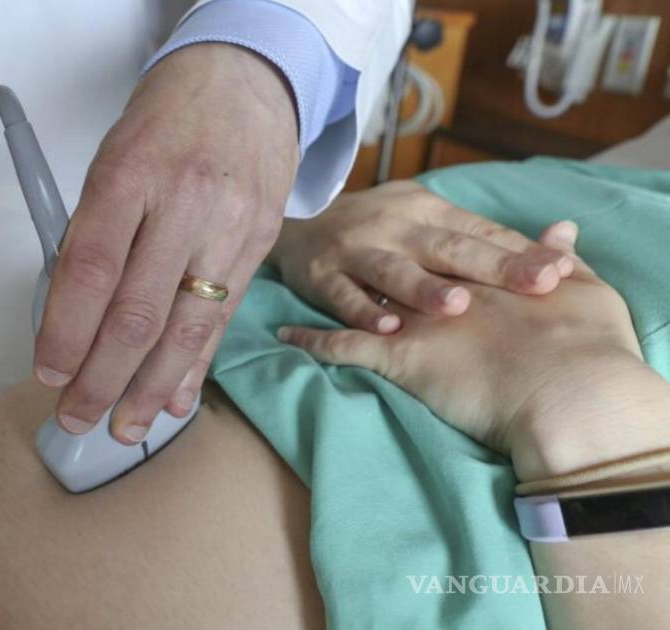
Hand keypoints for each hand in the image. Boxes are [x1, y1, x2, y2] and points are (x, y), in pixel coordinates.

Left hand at [33, 43, 299, 443]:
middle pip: (137, 313)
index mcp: (130, 175)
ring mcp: (230, 226)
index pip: (89, 270)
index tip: (48, 373)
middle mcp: (184, 203)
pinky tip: (176, 401)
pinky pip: (223, 319)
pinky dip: (195, 366)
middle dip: (102, 379)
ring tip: (125, 428)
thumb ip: (93, 234)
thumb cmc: (164, 122)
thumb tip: (71, 320)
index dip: (65, 332)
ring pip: (186, 328)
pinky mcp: (261, 244)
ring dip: (150, 390)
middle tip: (76, 418)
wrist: (247, 79)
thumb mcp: (111, 160)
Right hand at [269, 182, 574, 333]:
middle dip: (492, 267)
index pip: (479, 231)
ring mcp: (355, 250)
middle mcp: (394, 226)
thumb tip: (564, 241)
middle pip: (446, 248)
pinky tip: (389, 329)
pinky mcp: (322, 276)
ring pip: (393, 270)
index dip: (518, 251)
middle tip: (535, 286)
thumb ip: (483, 235)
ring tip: (458, 307)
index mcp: (425, 210)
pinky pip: (344, 297)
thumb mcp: (425, 218)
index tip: (560, 271)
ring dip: (424, 289)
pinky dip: (364, 313)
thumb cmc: (377, 228)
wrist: (296, 224)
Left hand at [277, 221, 669, 479]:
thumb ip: (555, 260)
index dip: (421, 240)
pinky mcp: (394, 356)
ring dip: (335, 289)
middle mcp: (438, 284)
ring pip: (362, 297)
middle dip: (373, 250)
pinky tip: (285, 336)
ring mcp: (412, 320)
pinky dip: (313, 342)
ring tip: (309, 278)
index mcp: (476, 269)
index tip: (408, 230)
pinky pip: (341, 348)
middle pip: (399, 262)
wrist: (565, 390)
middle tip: (352, 242)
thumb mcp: (578, 295)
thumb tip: (563, 235)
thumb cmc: (580, 345)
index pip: (447, 244)